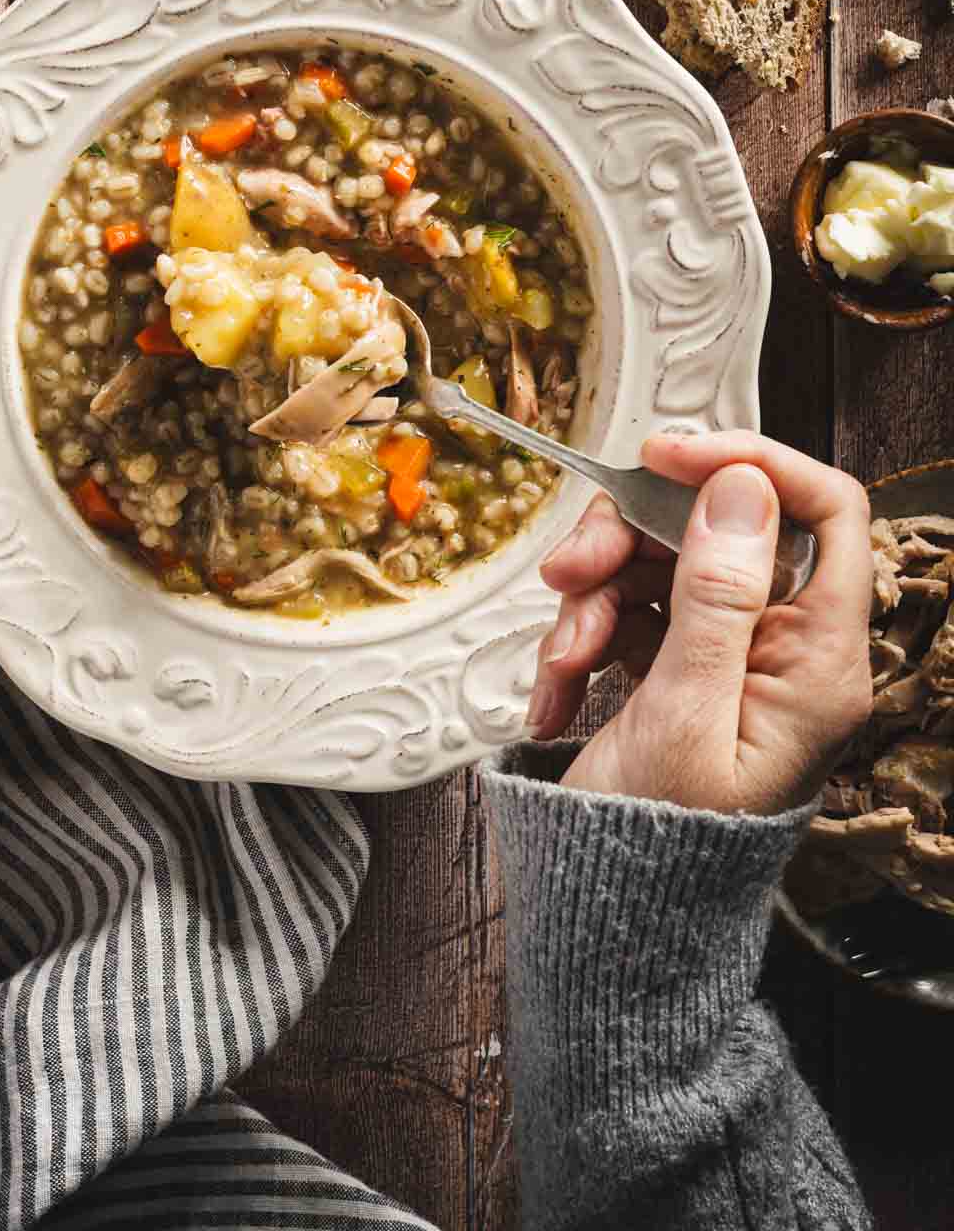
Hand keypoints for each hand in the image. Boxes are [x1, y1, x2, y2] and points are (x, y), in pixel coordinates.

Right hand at [524, 433, 873, 815]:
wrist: (607, 924)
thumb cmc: (657, 846)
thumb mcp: (683, 713)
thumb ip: (715, 595)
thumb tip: (740, 487)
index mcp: (819, 662)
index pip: (823, 514)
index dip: (750, 466)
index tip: (666, 455)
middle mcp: (782, 650)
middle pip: (719, 532)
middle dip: (631, 541)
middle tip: (568, 570)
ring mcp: (726, 659)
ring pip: (661, 564)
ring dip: (594, 597)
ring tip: (560, 661)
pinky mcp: (677, 670)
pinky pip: (630, 609)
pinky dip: (584, 636)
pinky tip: (556, 691)